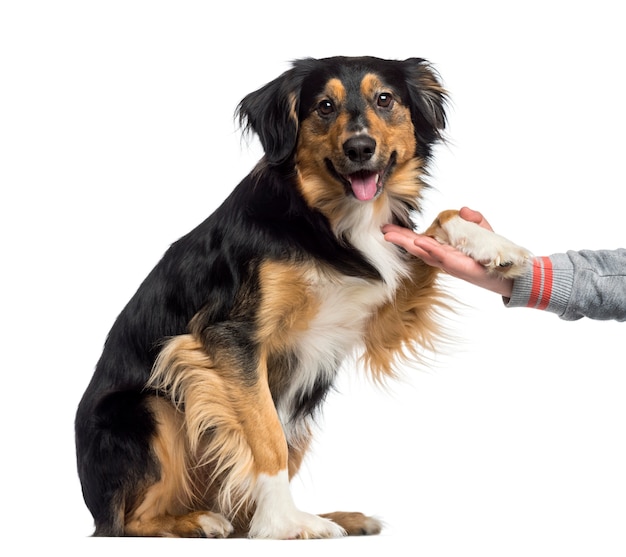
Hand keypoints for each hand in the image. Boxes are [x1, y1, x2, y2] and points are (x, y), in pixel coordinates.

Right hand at [382, 207, 513, 297]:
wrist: (506, 270)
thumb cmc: (490, 252)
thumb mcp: (482, 229)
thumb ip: (473, 217)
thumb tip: (464, 210)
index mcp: (443, 247)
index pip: (420, 240)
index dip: (404, 234)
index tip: (388, 228)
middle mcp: (441, 256)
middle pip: (415, 247)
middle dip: (398, 239)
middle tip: (382, 232)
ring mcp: (447, 262)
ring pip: (423, 252)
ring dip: (408, 243)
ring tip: (391, 236)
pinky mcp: (457, 266)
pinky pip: (441, 256)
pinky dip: (430, 248)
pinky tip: (419, 242)